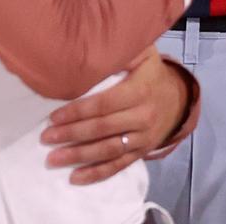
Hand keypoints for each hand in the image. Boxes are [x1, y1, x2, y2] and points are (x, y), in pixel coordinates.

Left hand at [40, 47, 193, 183]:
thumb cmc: (152, 73)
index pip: (103, 104)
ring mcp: (142, 138)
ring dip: (79, 156)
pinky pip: (118, 166)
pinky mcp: (141, 152)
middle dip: (72, 134)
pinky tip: (75, 178)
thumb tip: (99, 46)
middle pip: (102, 129)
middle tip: (46, 138)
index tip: (54, 116)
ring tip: (53, 159)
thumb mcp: (145, 53)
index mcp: (139, 91)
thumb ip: (124, 50)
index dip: (78, 111)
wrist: (179, 99)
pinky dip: (96, 174)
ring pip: (108, 150)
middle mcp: (142, 116)